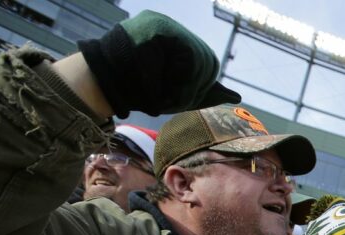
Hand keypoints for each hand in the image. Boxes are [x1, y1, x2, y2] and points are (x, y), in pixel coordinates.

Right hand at [78, 10, 240, 116]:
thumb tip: (236, 97)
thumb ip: (204, 91)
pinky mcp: (158, 26)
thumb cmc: (141, 91)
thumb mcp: (179, 93)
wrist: (108, 86)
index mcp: (177, 42)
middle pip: (207, 59)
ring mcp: (165, 25)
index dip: (200, 84)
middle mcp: (173, 29)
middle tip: (175, 100)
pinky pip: (188, 54)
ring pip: (199, 58)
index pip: (205, 61)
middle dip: (196, 86)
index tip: (183, 99)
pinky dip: (182, 79)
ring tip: (167, 96)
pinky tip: (166, 86)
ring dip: (187, 87)